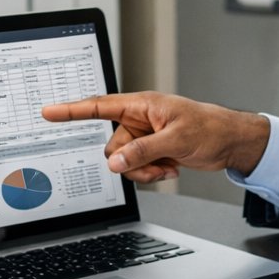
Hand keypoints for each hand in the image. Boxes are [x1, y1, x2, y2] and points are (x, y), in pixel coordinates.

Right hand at [40, 92, 270, 183]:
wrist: (230, 142)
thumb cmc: (210, 128)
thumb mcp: (175, 140)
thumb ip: (142, 151)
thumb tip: (115, 163)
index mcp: (141, 105)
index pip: (99, 106)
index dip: (71, 110)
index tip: (49, 111)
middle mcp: (139, 119)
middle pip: (112, 146)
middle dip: (131, 161)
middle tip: (157, 163)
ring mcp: (144, 137)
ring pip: (124, 161)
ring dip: (144, 170)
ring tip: (168, 166)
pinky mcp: (151, 151)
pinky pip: (137, 168)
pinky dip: (152, 174)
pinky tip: (171, 169)